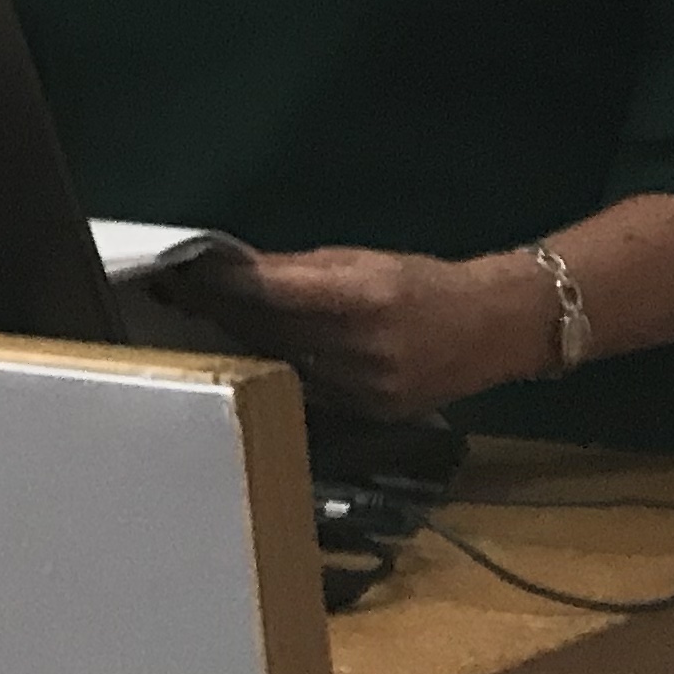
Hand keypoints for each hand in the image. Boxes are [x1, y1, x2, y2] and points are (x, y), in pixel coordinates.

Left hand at [183, 247, 551, 418]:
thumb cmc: (424, 282)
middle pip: (268, 330)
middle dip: (220, 311)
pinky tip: (254, 350)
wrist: (495, 329)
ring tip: (203, 318)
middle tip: (177, 293)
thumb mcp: (363, 260)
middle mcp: (360, 349)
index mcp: (360, 299)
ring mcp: (364, 388)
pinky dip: (279, 365)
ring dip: (242, 340)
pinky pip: (307, 386)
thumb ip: (299, 270)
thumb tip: (237, 268)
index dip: (223, 284)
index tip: (184, 271)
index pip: (272, 293)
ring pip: (282, 361)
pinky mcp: (368, 413)